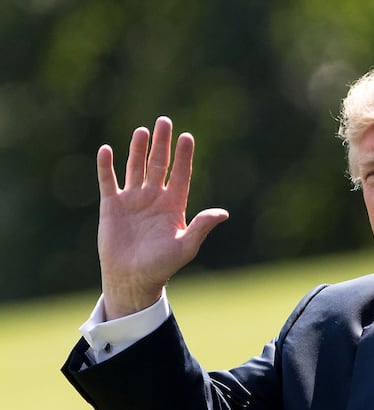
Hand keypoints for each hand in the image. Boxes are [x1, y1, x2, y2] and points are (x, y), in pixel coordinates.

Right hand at [97, 116, 228, 319]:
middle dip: (162, 144)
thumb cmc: (162, 266)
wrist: (133, 279)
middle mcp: (154, 198)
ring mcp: (133, 200)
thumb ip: (201, 227)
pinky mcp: (112, 206)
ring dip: (138, 150)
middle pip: (159, 164)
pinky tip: (107, 150)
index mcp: (174, 205)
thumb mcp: (185, 246)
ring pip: (136, 168)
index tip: (187, 137)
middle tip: (164, 121)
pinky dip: (106, 167)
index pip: (181, 174)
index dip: (184, 156)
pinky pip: (108, 181)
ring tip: (142, 131)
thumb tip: (223, 213)